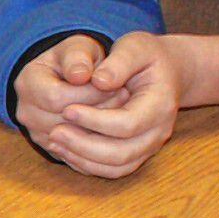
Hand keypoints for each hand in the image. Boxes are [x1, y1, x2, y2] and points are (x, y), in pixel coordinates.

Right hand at [13, 35, 118, 165]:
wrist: (68, 77)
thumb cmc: (76, 60)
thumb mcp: (77, 48)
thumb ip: (78, 57)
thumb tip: (80, 75)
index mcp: (27, 84)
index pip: (57, 98)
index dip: (90, 94)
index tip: (116, 84)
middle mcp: (26, 113)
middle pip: (65, 122)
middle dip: (100, 110)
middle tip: (125, 97)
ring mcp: (38, 133)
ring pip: (74, 142)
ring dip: (102, 128)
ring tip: (121, 109)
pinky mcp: (53, 149)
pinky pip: (78, 155)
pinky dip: (99, 142)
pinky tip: (113, 125)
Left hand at [46, 30, 185, 178]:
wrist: (164, 72)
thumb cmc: (146, 56)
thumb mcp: (135, 47)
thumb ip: (119, 62)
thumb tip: (99, 81)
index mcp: (160, 104)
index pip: (126, 124)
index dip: (94, 120)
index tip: (66, 109)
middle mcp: (158, 131)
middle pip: (121, 153)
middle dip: (83, 145)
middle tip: (54, 131)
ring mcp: (149, 146)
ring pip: (116, 167)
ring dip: (82, 158)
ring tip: (54, 141)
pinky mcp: (137, 153)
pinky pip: (113, 170)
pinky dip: (88, 164)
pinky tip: (64, 150)